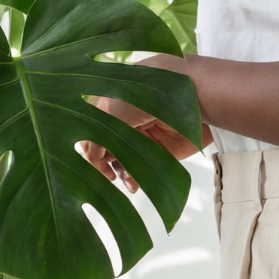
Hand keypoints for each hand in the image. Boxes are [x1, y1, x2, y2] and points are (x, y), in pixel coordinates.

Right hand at [82, 87, 206, 191]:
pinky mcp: (161, 151)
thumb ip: (96, 136)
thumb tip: (92, 158)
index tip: (93, 162)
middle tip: (106, 176)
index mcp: (109, 107)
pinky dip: (135, 179)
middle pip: (106, 149)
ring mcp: (143, 137)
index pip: (91, 132)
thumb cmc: (145, 93)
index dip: (90, 149)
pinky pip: (143, 169)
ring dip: (120, 174)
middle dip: (104, 165)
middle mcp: (125, 122)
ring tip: (122, 181)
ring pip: (123, 162)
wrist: (187, 94)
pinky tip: (133, 184)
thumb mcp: (110, 111)